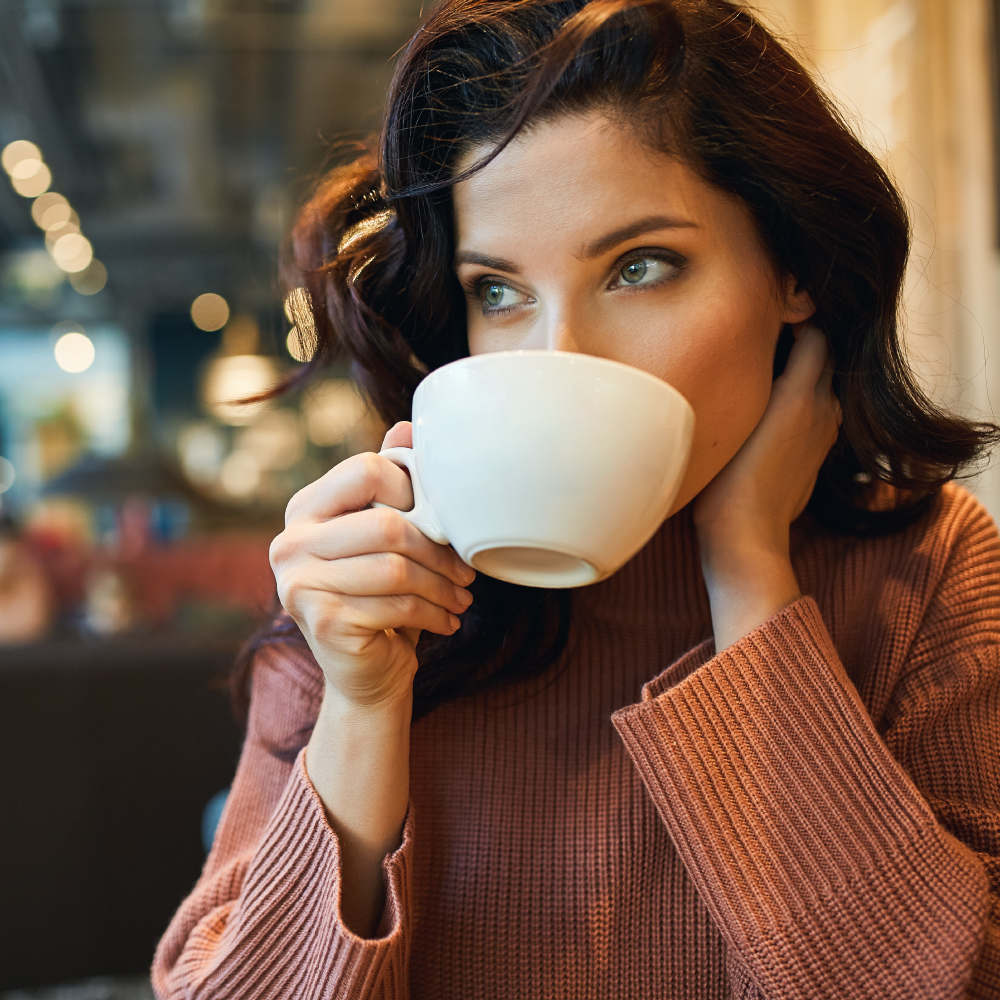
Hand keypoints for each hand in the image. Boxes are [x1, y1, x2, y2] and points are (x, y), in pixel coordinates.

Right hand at [269, 421, 475, 710]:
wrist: (366, 670)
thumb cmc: (381, 596)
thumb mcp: (387, 538)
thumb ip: (390, 485)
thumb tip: (409, 426)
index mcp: (305, 509)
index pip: (367, 472)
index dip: (413, 491)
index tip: (439, 521)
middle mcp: (289, 542)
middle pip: (387, 524)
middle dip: (438, 548)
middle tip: (466, 569)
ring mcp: (297, 583)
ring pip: (396, 568)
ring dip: (442, 585)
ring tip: (463, 596)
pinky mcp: (319, 619)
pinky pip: (394, 604)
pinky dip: (433, 612)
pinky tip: (448, 619)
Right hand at [692, 324, 840, 648]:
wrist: (746, 536)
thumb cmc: (728, 479)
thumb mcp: (735, 415)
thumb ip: (753, 372)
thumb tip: (756, 338)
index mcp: (805, 394)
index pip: (817, 334)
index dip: (795, 320)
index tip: (765, 318)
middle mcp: (824, 410)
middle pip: (821, 359)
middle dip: (796, 346)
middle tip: (755, 344)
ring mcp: (824, 435)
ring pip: (818, 387)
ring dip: (796, 376)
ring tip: (757, 378)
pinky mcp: (816, 457)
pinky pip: (813, 415)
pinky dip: (796, 404)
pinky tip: (763, 415)